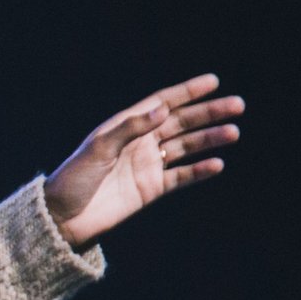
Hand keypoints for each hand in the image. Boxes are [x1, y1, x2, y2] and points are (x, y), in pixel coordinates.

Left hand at [43, 74, 242, 248]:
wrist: (63, 218)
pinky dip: (199, 170)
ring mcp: (147, 165)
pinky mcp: (151, 189)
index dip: (188, 92)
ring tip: (233, 132)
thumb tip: (163, 108)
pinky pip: (181, 176)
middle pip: (181, 122)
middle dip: (209, 113)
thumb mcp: (98, 148)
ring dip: (209, 139)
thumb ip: (131, 128)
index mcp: (126, 125)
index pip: (163, 102)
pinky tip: (217, 163)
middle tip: (237, 105)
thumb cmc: (74, 178)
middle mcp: (140, 142)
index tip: (213, 81)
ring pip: (186, 147)